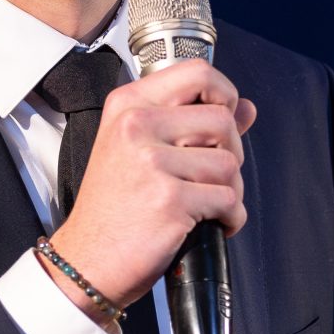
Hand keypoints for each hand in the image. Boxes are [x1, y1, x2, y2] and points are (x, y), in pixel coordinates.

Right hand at [47, 61, 257, 329]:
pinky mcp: (170, 199)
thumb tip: (246, 108)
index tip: (224, 119)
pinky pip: (229, 199)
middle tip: (211, 178)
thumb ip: (193, 123)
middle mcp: (137, 125)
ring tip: (206, 205)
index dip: (224, 94)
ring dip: (230, 191)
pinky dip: (230, 217)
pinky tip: (210, 224)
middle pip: (223, 120)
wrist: (87, 260)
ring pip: (230, 163)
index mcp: (128, 105)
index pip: (197, 73)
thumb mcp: (139, 150)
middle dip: (231, 152)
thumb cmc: (114, 209)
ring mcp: (153, 162)